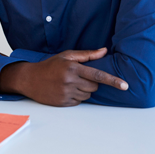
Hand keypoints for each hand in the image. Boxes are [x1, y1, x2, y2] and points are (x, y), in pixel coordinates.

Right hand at [0, 48, 127, 106]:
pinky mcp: (64, 102)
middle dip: (91, 82)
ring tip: (70, 83)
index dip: (113, 80)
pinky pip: (79, 102)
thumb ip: (87, 55)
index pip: (98, 75)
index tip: (125, 85)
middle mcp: (70, 81)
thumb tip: (104, 51)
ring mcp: (66, 93)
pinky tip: (65, 90)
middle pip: (94, 86)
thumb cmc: (49, 66)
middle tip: (79, 77)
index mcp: (72, 68)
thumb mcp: (66, 55)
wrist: (30, 79)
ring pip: (88, 95)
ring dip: (84, 90)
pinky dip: (76, 97)